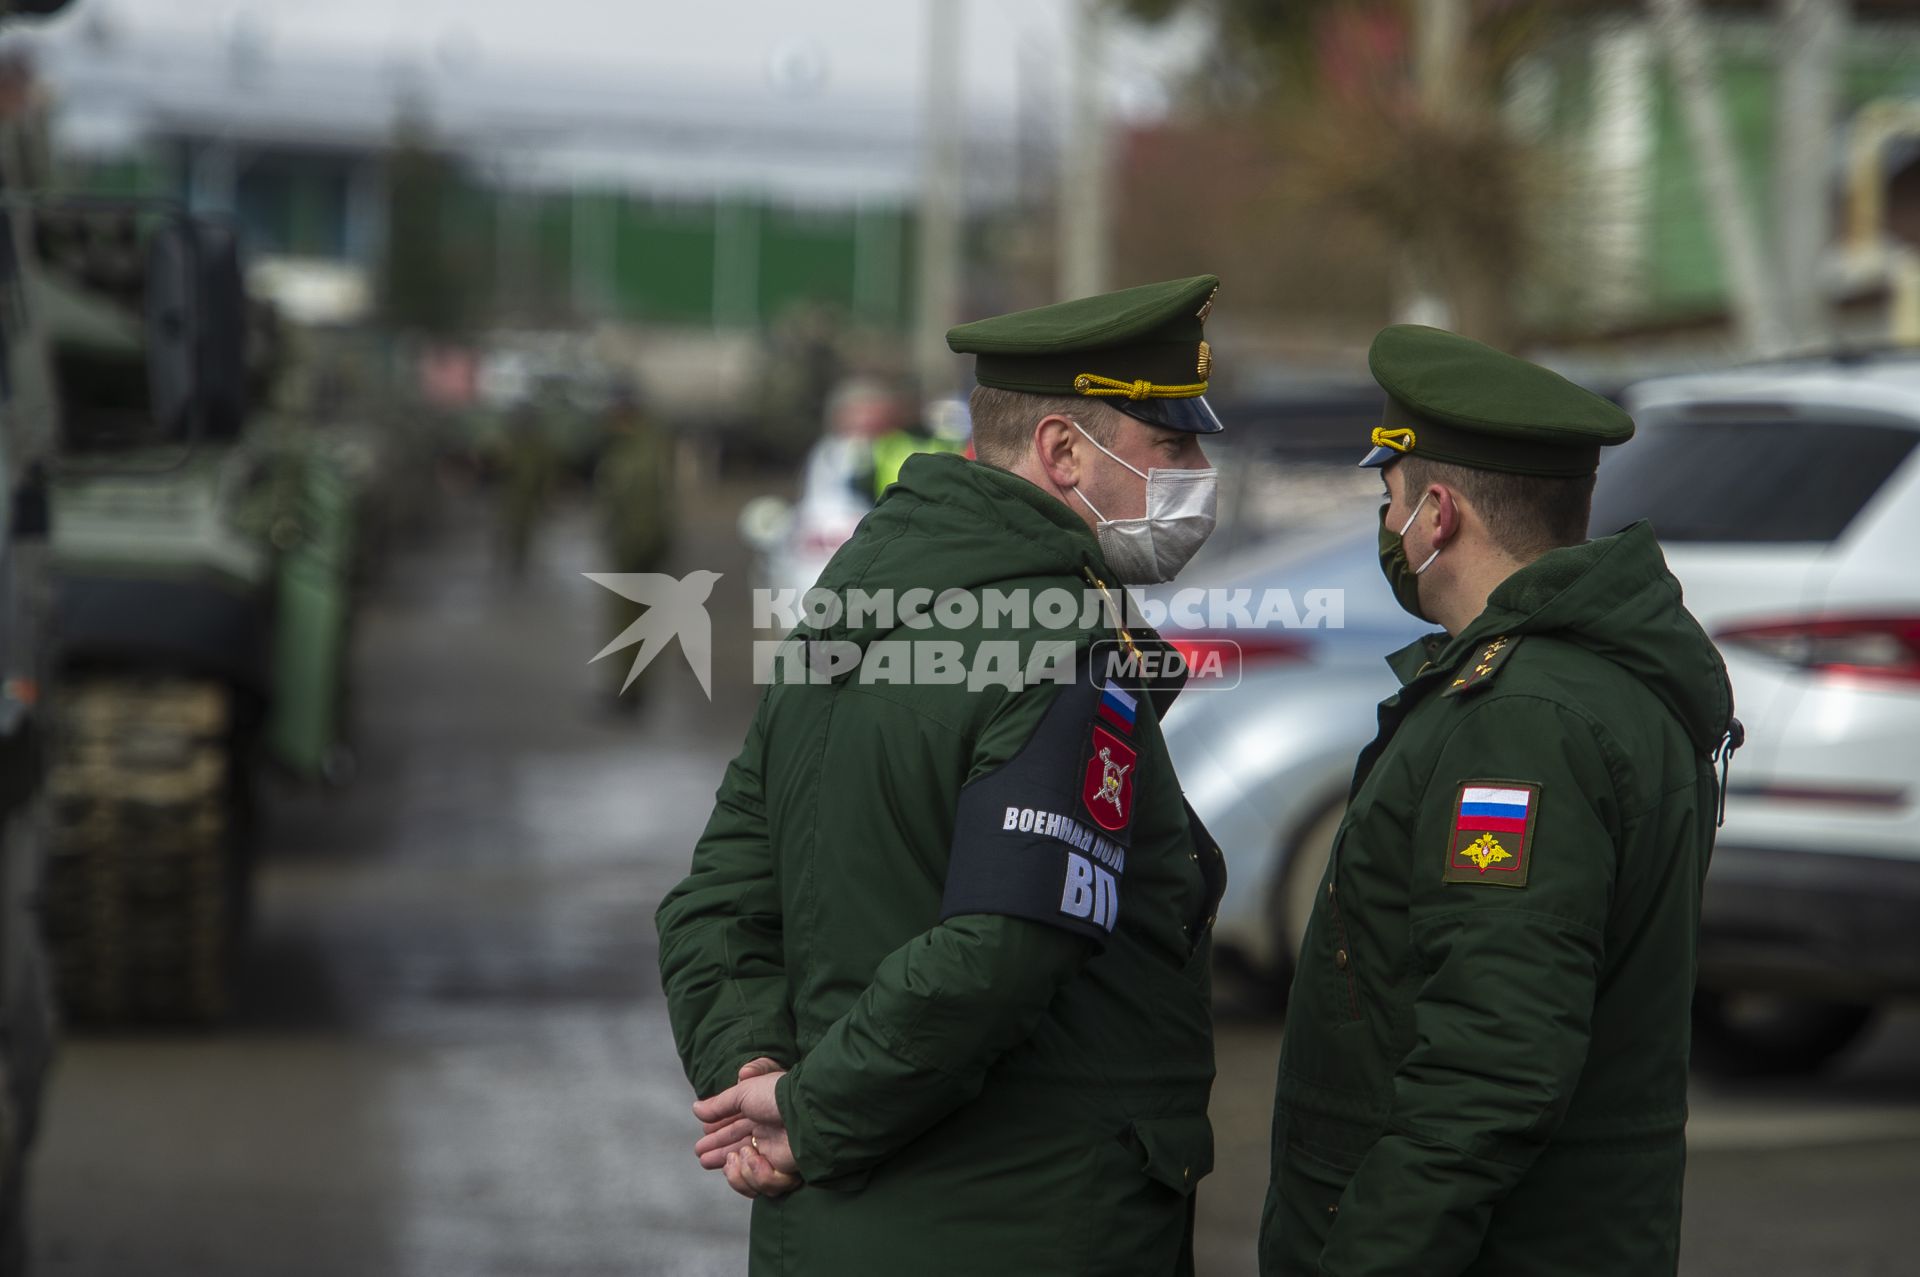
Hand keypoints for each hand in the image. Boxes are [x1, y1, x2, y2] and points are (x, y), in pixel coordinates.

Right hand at [693, 1058, 800, 1198]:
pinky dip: (756, 1174)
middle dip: (719, 1155)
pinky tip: (754, 1159)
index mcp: (758, 1114)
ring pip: (747, 1173)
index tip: (703, 1138)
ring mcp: (775, 1154)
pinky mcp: (784, 1171)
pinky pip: (764, 1183)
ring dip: (737, 1169)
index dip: (717, 1135)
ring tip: (735, 1157)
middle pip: (737, 1151)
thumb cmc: (774, 1096)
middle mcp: (767, 1134)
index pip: (733, 1128)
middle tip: (703, 1158)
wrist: (801, 1111)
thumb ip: (719, 1104)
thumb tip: (696, 1109)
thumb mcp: (742, 1093)